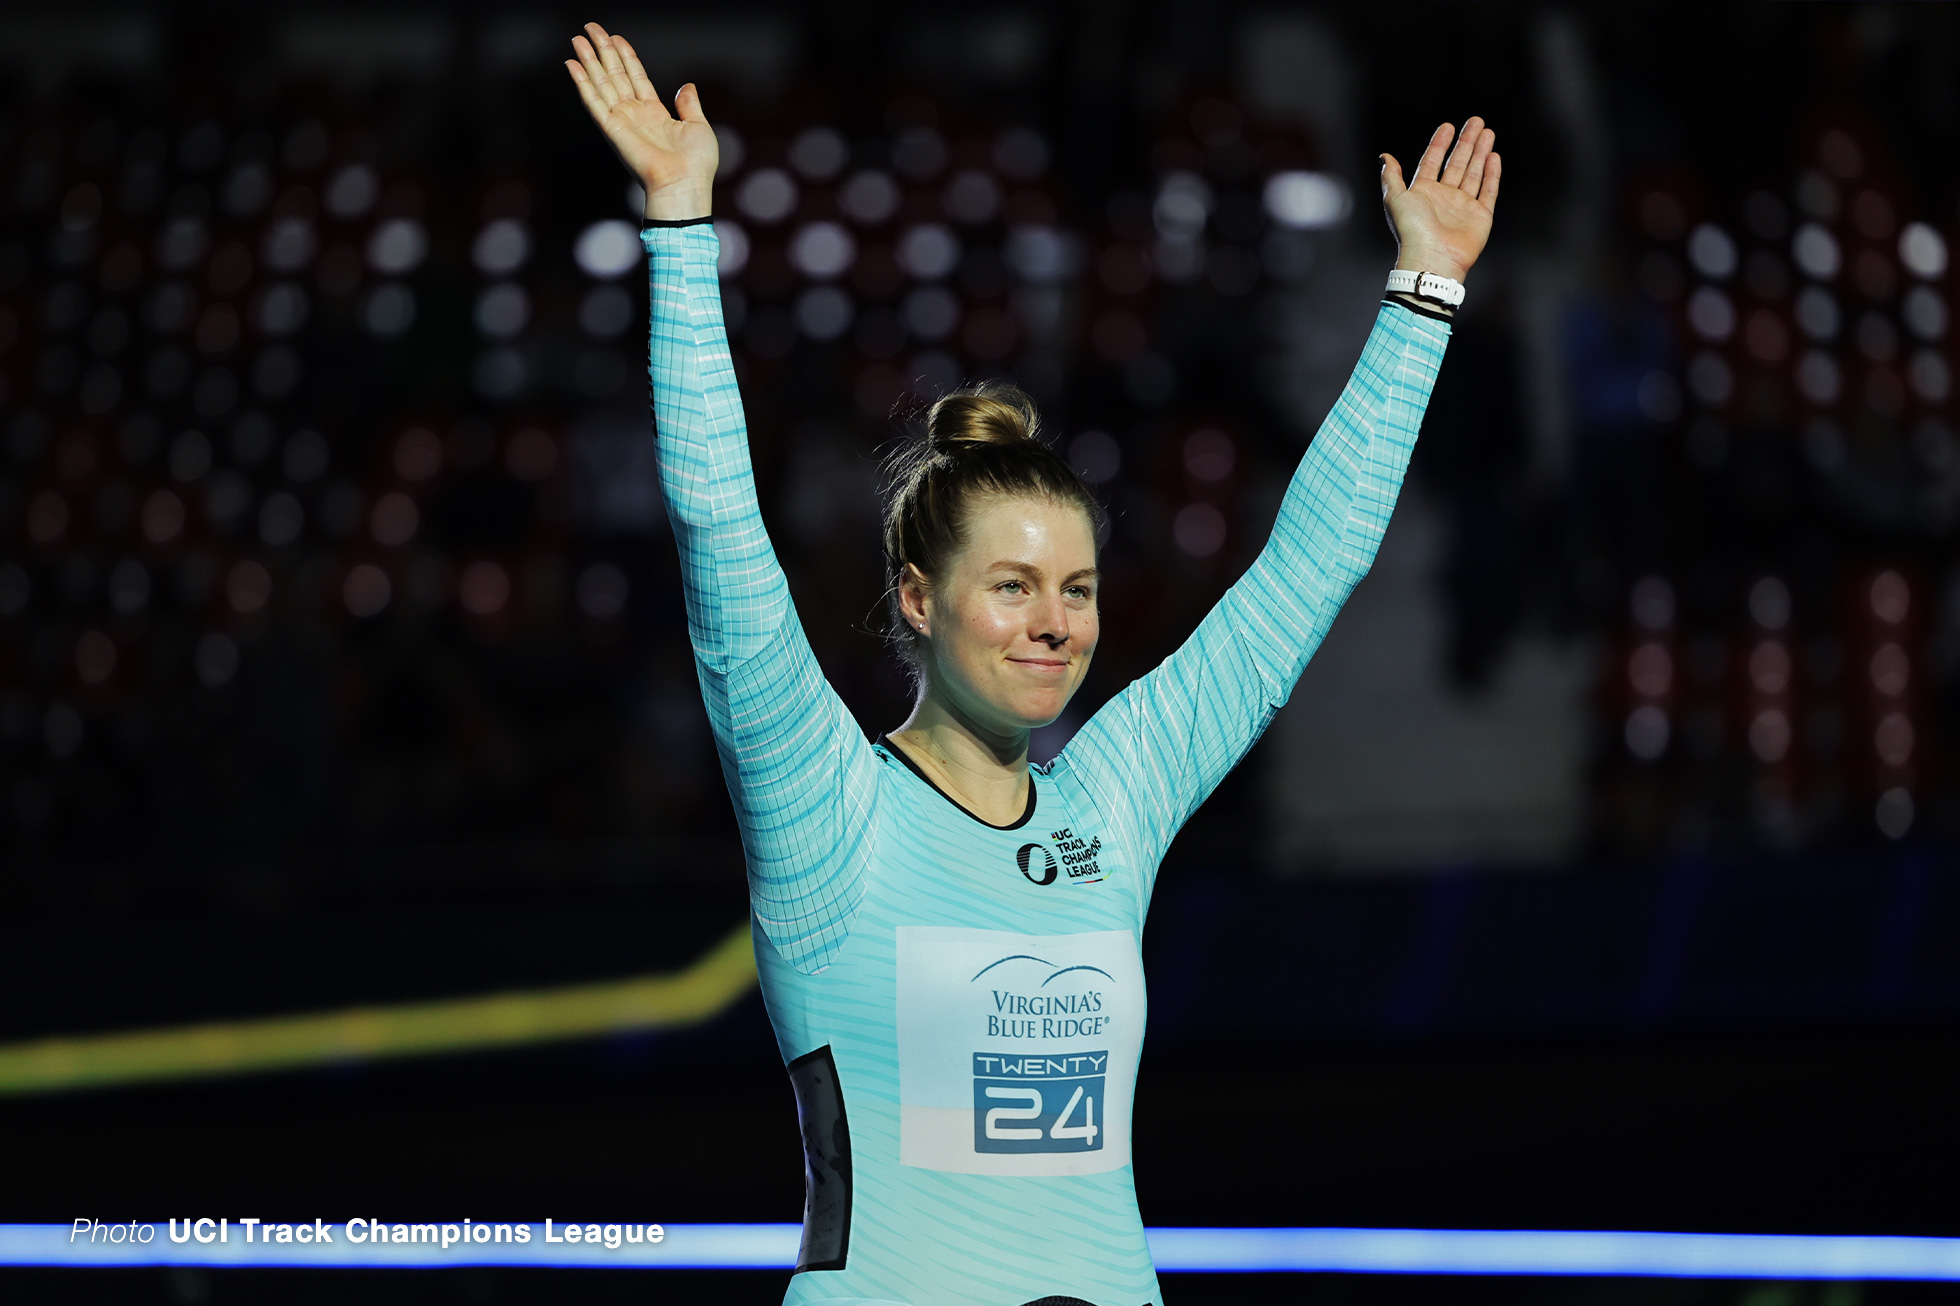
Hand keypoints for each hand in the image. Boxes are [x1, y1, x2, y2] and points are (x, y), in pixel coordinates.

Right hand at [565, 22, 717, 220]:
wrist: (684, 184)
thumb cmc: (696, 164)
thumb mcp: (698, 126)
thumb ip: (689, 104)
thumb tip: (687, 86)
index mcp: (655, 113)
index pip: (636, 77)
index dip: (626, 56)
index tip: (616, 37)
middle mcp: (635, 115)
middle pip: (614, 74)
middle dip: (603, 50)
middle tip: (591, 28)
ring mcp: (621, 120)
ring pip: (601, 82)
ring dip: (589, 59)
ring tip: (578, 38)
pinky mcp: (611, 128)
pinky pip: (593, 101)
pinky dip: (582, 82)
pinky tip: (572, 64)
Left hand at [1379, 118, 1499, 282]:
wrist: (1432, 258)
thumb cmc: (1411, 231)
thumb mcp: (1395, 199)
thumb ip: (1392, 177)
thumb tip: (1385, 157)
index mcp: (1423, 193)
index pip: (1432, 161)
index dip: (1440, 143)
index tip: (1448, 125)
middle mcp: (1443, 198)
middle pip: (1457, 163)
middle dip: (1466, 142)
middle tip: (1476, 120)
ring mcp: (1462, 206)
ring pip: (1474, 173)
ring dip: (1480, 152)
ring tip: (1487, 132)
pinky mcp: (1480, 216)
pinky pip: (1488, 191)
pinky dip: (1491, 174)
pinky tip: (1493, 157)